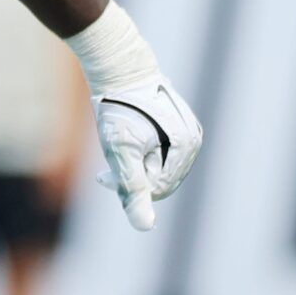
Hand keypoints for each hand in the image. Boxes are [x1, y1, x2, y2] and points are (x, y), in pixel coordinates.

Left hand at [91, 75, 202, 231]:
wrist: (118, 68)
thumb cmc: (117, 109)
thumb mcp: (120, 151)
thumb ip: (133, 189)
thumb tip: (145, 226)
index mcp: (186, 148)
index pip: (157, 190)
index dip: (129, 188)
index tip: (102, 176)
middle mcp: (193, 140)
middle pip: (160, 179)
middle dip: (132, 177)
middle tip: (104, 169)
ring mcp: (188, 131)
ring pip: (157, 166)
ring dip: (135, 166)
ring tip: (116, 149)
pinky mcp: (177, 124)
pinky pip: (159, 152)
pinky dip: (140, 153)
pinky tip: (126, 141)